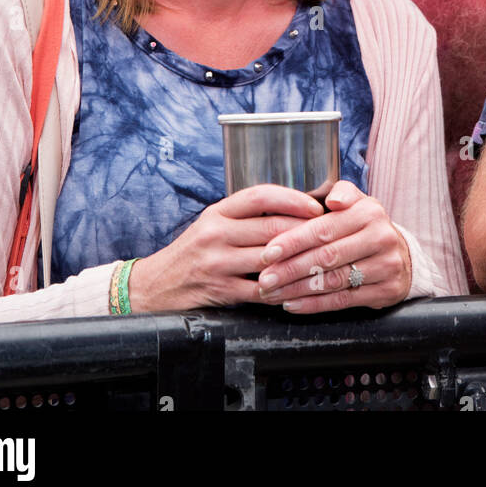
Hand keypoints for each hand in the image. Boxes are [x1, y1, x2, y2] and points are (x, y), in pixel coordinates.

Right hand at [127, 184, 323, 312]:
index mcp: (217, 212)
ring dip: (299, 261)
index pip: (260, 195)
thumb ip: (244, 216)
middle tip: (329, 233)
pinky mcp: (221, 291)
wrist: (156, 286)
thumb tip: (292, 207)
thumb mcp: (212, 224)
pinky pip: (261, 290)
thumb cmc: (192, 252)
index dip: (292, 198)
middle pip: (271, 227)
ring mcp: (217, 263)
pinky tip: (298, 287)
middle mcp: (216, 234)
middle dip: (305, 230)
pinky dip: (282, 289)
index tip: (315, 205)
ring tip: (321, 260)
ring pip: (270, 258)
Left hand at [256, 180, 412, 312]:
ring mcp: (385, 266)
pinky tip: (293, 304)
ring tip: (273, 293)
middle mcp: (380, 238)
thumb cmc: (366, 227)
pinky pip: (344, 301)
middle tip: (265, 279)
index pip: (324, 229)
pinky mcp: (386, 291)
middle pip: (327, 257)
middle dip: (290, 269)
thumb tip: (333, 200)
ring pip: (334, 281)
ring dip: (298, 289)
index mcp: (369, 212)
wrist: (404, 256)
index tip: (267, 252)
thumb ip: (343, 194)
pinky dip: (315, 304)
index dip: (293, 241)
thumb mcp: (359, 203)